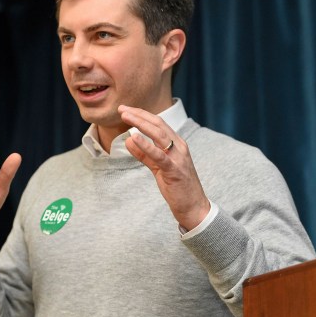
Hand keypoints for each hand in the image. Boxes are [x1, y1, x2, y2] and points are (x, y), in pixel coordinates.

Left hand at [118, 105, 209, 229]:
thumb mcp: (158, 167)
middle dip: (139, 115)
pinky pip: (159, 155)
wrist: (194, 207)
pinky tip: (134, 137)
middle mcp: (179, 147)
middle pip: (158, 124)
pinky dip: (146, 145)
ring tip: (126, 117)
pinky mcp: (174, 170)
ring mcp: (178, 158)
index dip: (141, 115)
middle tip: (122, 109)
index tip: (126, 110)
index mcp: (177, 144)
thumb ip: (144, 154)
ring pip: (159, 135)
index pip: (158, 123)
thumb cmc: (177, 187)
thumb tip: (129, 140)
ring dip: (140, 124)